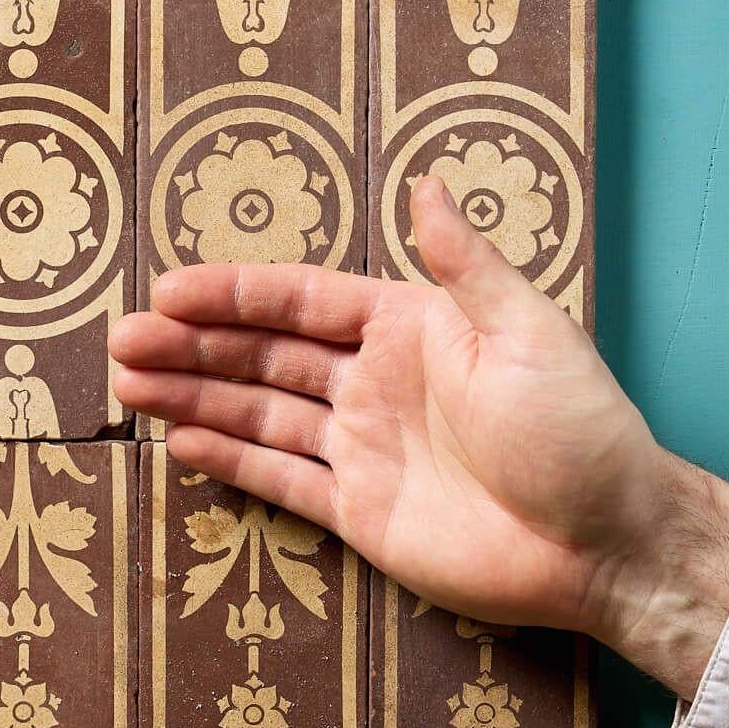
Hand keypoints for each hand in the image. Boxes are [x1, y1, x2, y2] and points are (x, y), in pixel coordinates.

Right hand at [109, 176, 728, 698]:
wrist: (606, 543)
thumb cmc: (577, 429)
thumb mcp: (528, 331)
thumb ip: (463, 266)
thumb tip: (424, 184)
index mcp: (408, 327)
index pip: (302, 300)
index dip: (234, 294)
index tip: (170, 288)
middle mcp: (374, 381)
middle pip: (264, 354)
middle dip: (192, 343)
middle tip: (122, 338)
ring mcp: (362, 447)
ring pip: (259, 411)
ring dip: (194, 394)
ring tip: (129, 382)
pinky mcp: (360, 511)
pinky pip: (280, 477)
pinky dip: (230, 457)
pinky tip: (181, 440)